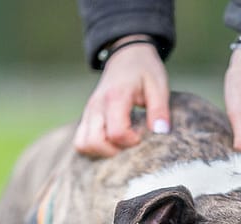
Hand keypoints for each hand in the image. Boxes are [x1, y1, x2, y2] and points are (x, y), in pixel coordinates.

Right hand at [74, 35, 170, 156]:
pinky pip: (81, 141)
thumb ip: (160, 110)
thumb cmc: (144, 69)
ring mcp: (88, 112)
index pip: (117, 133)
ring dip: (102, 151)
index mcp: (115, 97)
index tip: (142, 133)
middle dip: (115, 151)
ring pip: (83, 144)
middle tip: (131, 141)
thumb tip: (160, 132)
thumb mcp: (158, 85)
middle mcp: (96, 106)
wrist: (126, 54)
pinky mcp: (86, 117)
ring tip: (121, 143)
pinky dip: (94, 147)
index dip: (132, 141)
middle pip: (95, 143)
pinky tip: (111, 142)